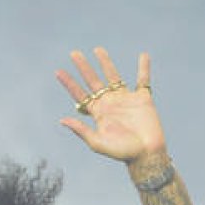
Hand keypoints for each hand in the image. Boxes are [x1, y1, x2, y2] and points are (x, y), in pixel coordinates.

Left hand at [55, 48, 164, 162]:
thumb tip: (62, 120)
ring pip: (113, 76)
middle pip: (94, 80)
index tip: (58, 72)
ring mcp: (126, 99)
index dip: (69, 83)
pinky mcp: (142, 99)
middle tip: (74, 53)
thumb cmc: (122, 152)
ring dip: (106, 63)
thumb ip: (82, 130)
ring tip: (97, 49)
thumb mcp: (97, 143)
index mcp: (98, 113)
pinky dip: (144, 67)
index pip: (80, 94)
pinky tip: (143, 55)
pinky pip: (143, 80)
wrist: (146, 154)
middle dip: (84, 67)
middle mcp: (110, 103)